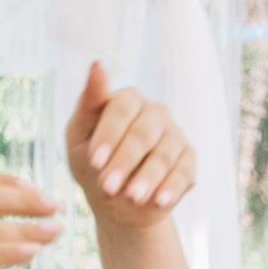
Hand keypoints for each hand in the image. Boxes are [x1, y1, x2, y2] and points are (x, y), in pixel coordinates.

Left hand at [67, 62, 196, 228]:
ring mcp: (174, 136)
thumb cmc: (93, 164)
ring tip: (132, 199)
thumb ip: (88, 102)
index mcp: (127, 100)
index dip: (109, 134)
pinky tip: (159, 201)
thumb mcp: (79, 137)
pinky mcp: (188, 160)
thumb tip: (97, 65)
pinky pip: (184, 172)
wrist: (116, 203)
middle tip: (108, 186)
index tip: (95, 161)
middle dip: (125, 161)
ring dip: (147, 177)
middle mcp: (155, 113)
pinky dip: (171, 187)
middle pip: (144, 132)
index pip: (122, 107)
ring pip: (164, 154)